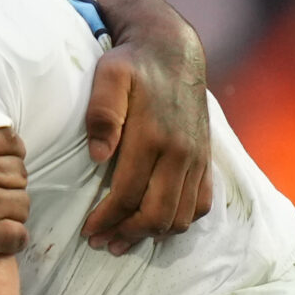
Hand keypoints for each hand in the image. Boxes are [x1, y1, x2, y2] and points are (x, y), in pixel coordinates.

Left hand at [82, 17, 209, 255]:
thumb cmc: (133, 64)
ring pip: (180, 217)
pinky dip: (180, 222)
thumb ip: (102, 113)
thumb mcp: (109, 76)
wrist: (174, 51)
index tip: (88, 231)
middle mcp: (180, 153)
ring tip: (124, 240)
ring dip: (152, 235)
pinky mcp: (206, 160)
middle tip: (103, 243)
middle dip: (127, 234)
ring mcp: (197, 159)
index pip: (128, 195)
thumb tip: (98, 156)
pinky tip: (157, 226)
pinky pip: (201, 204)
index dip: (106, 219)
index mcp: (153, 136)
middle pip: (157, 215)